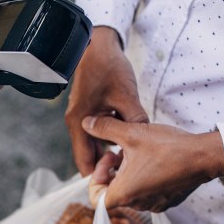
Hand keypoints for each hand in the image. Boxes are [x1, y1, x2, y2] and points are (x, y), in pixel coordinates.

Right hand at [65, 26, 148, 175]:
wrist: (97, 44)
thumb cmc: (107, 67)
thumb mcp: (126, 96)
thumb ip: (135, 121)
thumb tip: (146, 142)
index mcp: (79, 123)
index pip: (84, 163)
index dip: (100, 175)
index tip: (119, 179)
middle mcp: (77, 124)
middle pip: (90, 156)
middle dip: (108, 165)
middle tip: (130, 171)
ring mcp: (83, 117)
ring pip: (96, 145)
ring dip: (112, 152)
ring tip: (133, 156)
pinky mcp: (91, 111)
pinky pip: (100, 133)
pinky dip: (113, 139)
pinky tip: (130, 138)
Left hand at [84, 116, 223, 211]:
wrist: (204, 156)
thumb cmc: (168, 147)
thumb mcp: (132, 133)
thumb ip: (105, 128)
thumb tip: (86, 123)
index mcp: (125, 194)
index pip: (96, 200)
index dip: (95, 180)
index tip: (106, 161)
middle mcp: (138, 204)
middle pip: (113, 193)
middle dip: (111, 171)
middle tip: (118, 150)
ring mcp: (155, 204)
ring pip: (130, 191)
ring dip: (126, 173)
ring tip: (135, 151)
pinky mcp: (168, 201)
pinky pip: (147, 192)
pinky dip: (143, 178)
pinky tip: (151, 158)